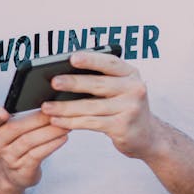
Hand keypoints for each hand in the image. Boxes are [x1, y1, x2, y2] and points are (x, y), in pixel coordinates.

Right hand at [0, 106, 67, 189]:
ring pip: (29, 141)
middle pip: (16, 127)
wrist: (13, 173)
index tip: (4, 112)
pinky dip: (51, 145)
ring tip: (65, 125)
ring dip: (49, 132)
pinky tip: (62, 138)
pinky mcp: (22, 169)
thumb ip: (22, 115)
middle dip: (38, 119)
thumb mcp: (12, 129)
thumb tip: (48, 103)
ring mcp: (9, 157)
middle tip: (56, 112)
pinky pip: (37, 154)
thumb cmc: (17, 144)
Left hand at [40, 49, 159, 158]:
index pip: (110, 63)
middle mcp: (134, 89)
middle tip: (53, 82)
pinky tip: (56, 120)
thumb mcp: (119, 88)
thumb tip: (62, 76)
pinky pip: (91, 123)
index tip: (72, 58)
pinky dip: (71, 122)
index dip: (91, 60)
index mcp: (131, 73)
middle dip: (73, 83)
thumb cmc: (124, 106)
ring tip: (46, 106)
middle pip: (98, 84)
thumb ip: (100, 79)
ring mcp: (130, 109)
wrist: (147, 136)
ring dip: (65, 107)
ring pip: (91, 107)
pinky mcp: (122, 127)